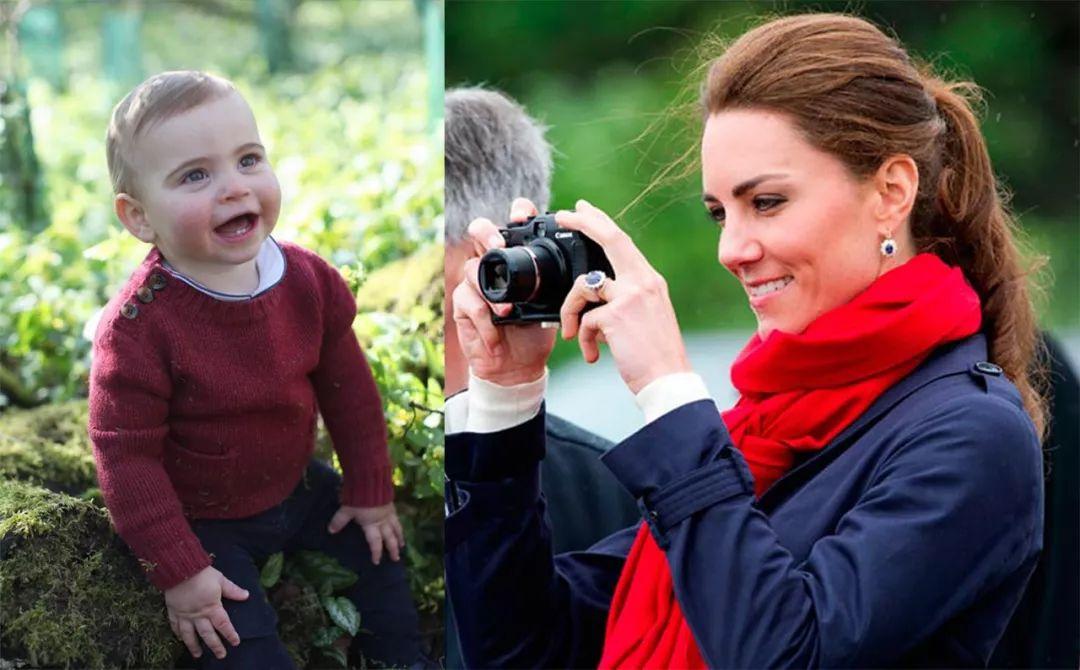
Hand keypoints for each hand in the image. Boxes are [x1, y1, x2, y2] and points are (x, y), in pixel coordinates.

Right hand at [164, 565, 248, 659]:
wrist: (180, 569)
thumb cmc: (202, 574)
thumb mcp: (221, 580)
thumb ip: (233, 590)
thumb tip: (246, 596)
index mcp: (212, 608)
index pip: (223, 625)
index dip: (230, 635)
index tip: (235, 643)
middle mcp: (198, 615)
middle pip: (207, 634)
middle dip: (215, 646)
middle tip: (221, 655)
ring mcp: (184, 615)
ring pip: (189, 635)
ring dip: (194, 646)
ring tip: (198, 655)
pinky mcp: (173, 612)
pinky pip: (175, 626)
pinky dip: (178, 634)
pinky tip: (180, 639)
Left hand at [328, 502, 404, 564]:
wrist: (372, 481)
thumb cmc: (359, 497)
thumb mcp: (347, 509)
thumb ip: (339, 520)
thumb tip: (330, 531)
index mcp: (372, 524)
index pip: (375, 542)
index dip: (376, 552)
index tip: (377, 562)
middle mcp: (382, 521)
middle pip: (389, 537)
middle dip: (392, 549)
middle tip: (396, 558)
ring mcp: (388, 512)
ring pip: (396, 528)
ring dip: (399, 537)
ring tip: (402, 545)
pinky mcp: (391, 504)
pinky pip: (397, 518)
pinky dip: (399, 524)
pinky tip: (399, 525)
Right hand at [452, 197, 556, 385]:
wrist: (518, 366)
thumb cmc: (537, 330)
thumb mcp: (555, 304)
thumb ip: (562, 285)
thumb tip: (584, 271)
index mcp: (517, 257)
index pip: (514, 222)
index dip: (516, 212)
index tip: (523, 219)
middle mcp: (494, 263)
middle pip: (480, 230)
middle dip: (487, 232)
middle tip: (498, 243)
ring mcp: (475, 282)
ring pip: (472, 268)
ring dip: (491, 292)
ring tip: (506, 312)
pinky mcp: (463, 305)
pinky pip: (468, 302)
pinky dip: (485, 321)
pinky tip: (496, 333)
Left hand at [557, 199, 692, 393]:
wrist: (668, 381)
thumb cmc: (654, 355)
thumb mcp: (645, 317)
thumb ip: (625, 299)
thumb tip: (597, 294)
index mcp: (650, 281)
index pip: (623, 242)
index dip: (601, 222)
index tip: (583, 209)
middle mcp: (643, 282)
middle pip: (610, 239)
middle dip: (583, 222)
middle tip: (563, 215)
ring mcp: (631, 296)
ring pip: (583, 285)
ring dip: (570, 310)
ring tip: (573, 333)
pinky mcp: (616, 316)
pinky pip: (585, 320)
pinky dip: (583, 338)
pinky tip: (593, 355)